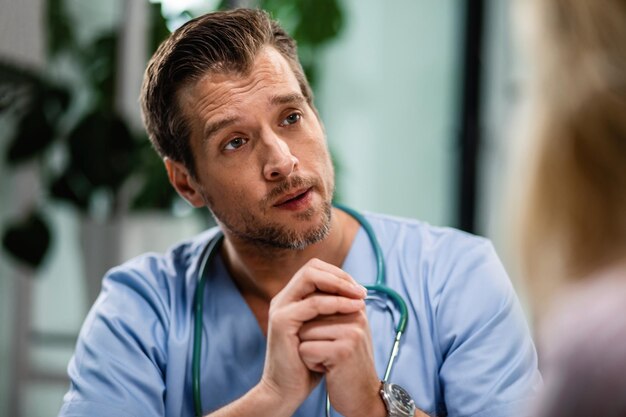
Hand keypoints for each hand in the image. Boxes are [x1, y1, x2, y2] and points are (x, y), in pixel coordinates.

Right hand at [258, 258, 366, 412]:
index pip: (315, 270)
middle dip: (340, 275)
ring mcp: (280, 309)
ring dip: (340, 285)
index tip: (359, 289)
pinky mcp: (282, 322)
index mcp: (291, 299)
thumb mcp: (322, 333)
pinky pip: (312, 303)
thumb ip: (331, 312)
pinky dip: (335, 303)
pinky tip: (352, 309)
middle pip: (311, 268)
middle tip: (361, 290)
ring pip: (310, 278)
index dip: (339, 274)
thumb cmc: (307, 365)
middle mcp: (283, 299)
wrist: (287, 391)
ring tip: (361, 297)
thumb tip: (358, 294)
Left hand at [298, 294, 385, 416]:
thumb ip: (331, 307)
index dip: (312, 320)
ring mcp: (351, 332)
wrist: (362, 396)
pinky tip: (327, 369)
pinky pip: (305, 349)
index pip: (316, 297)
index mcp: (355, 305)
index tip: (327, 337)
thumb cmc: (346, 362)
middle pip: (307, 314)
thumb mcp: (342, 329)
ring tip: (329, 360)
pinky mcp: (342, 351)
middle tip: (329, 351)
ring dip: (309, 349)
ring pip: (303, 331)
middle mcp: (356, 315)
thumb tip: (308, 283)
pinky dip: (310, 362)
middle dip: (309, 335)